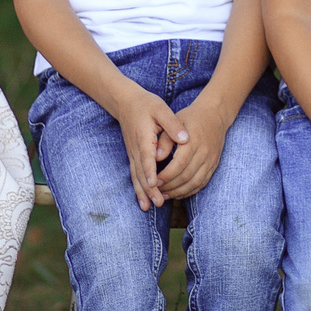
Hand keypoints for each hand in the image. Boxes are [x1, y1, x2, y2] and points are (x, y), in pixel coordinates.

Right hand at [112, 85, 191, 211]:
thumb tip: (185, 138)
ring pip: (136, 177)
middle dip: (149, 189)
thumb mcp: (161, 109)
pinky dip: (138, 189)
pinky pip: (135, 176)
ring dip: (142, 193)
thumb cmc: (146, 105)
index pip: (147, 157)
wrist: (126, 103)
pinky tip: (143, 201)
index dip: (151, 171)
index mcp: (144, 137)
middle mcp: (136, 149)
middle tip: (158, 202)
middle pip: (141, 172)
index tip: (155, 184)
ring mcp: (132, 154)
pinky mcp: (132, 157)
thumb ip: (172, 124)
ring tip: (148, 208)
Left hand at [152, 93, 231, 201]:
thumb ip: (164, 140)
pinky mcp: (213, 165)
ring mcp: (211, 160)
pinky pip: (202, 182)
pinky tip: (178, 193)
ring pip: (195, 182)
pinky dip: (190, 191)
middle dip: (170, 187)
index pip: (179, 164)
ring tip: (165, 195)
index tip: (154, 181)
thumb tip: (155, 158)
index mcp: (193, 141)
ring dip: (179, 192)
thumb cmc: (190, 118)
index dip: (166, 175)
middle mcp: (204, 153)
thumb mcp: (174, 122)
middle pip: (187, 176)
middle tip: (157, 191)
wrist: (215, 115)